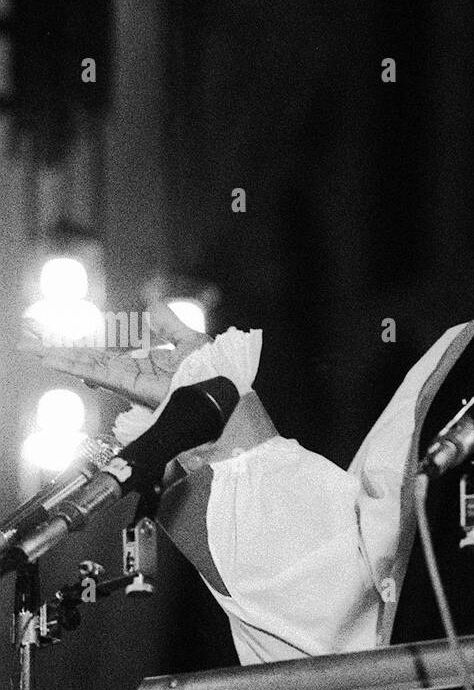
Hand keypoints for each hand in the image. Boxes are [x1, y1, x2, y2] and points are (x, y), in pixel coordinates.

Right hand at [18, 301, 208, 408]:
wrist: (226, 386)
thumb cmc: (216, 372)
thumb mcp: (190, 340)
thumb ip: (168, 324)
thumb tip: (152, 304)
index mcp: (144, 366)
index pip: (105, 358)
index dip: (82, 352)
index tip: (59, 347)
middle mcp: (133, 376)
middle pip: (89, 363)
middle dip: (60, 355)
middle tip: (31, 347)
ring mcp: (131, 381)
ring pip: (88, 368)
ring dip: (60, 358)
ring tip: (33, 351)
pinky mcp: (133, 385)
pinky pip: (100, 373)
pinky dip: (77, 365)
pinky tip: (56, 360)